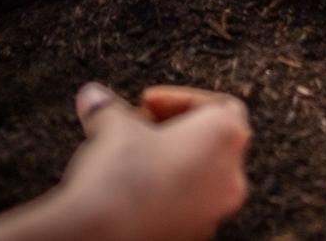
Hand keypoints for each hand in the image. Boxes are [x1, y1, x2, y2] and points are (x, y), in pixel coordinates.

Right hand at [55, 82, 251, 240]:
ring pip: (198, 175)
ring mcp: (214, 212)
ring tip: (127, 158)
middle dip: (170, 130)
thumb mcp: (112, 128)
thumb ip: (109, 109)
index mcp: (225, 138)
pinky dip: (164, 191)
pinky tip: (129, 191)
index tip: (148, 103)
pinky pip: (185, 204)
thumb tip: (95, 99)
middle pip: (211, 141)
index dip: (180, 99)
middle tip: (136, 128)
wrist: (103, 239)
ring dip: (167, 161)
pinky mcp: (193, 235)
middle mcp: (230, 177)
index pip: (220, 105)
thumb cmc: (121, 180)